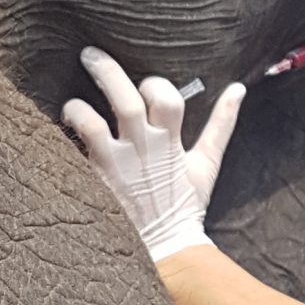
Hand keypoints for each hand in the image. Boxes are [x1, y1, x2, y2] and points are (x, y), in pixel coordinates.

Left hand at [62, 47, 246, 261]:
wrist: (164, 249)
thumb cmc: (184, 206)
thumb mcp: (207, 165)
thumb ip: (220, 124)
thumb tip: (238, 89)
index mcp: (171, 143)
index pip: (166, 99)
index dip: (154, 86)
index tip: (144, 87)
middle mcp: (142, 150)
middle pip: (125, 100)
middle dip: (107, 71)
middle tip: (90, 54)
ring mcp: (116, 166)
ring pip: (92, 122)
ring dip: (78, 104)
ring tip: (70, 98)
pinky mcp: (96, 181)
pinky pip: (75, 150)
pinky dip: (69, 134)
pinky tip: (65, 129)